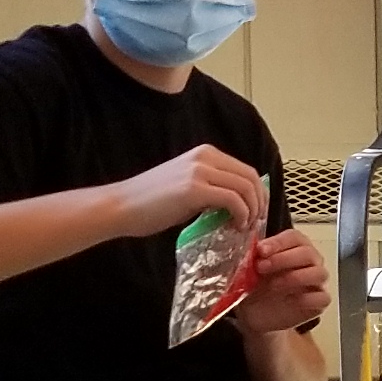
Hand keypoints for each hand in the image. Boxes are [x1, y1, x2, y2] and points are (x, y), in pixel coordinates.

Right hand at [108, 144, 268, 241]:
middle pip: (250, 177)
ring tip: (244, 227)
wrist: (122, 206)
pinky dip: (241, 214)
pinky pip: (233, 200)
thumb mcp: (188, 185)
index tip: (256, 213)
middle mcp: (205, 157)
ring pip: (246, 187)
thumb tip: (237, 203)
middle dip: (260, 202)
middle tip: (256, 223)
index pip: (246, 170)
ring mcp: (200, 171)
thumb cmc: (151, 202)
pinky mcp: (194, 189)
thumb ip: (211, 186)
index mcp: (205, 153)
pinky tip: (235, 226)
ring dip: (252, 210)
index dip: (257, 193)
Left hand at [231, 228, 329, 332]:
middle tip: (262, 267)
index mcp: (294, 248)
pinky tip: (289, 300)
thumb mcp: (250, 271)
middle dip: (283, 258)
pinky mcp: (319, 302)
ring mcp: (317, 282)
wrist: (255, 314)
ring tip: (273, 285)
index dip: (278, 242)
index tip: (261, 250)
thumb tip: (252, 251)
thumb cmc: (257, 287)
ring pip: (318, 273)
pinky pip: (322, 298)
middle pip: (307, 253)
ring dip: (294, 277)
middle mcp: (310, 261)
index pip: (294, 237)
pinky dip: (306, 298)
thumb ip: (253, 259)